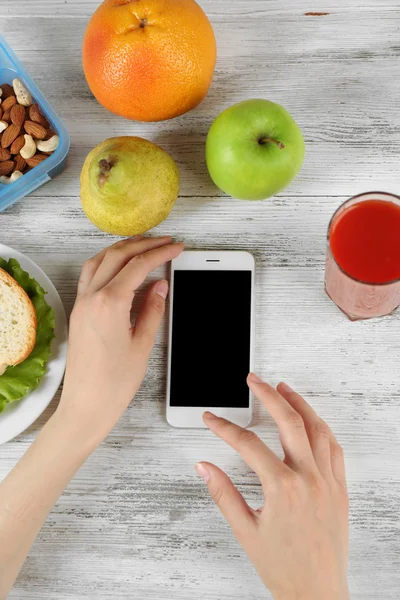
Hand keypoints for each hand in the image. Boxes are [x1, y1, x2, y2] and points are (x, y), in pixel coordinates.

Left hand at [57, 236, 183, 447]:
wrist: (86, 405)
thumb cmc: (114, 382)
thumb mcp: (143, 345)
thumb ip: (153, 310)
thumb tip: (161, 286)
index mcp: (110, 304)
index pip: (138, 266)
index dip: (160, 253)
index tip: (176, 248)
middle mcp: (91, 298)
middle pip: (118, 256)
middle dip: (144, 244)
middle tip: (166, 242)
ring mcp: (81, 303)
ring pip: (100, 260)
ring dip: (122, 248)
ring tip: (143, 246)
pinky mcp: (78, 311)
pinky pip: (89, 274)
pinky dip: (106, 261)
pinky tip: (119, 265)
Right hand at [196, 375, 348, 599]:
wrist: (317, 593)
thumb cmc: (284, 566)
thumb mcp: (245, 531)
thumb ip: (223, 493)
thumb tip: (204, 466)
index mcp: (282, 488)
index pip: (247, 444)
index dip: (223, 427)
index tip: (211, 418)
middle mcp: (309, 479)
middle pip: (288, 422)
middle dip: (268, 395)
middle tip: (253, 380)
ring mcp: (328, 481)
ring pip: (316, 429)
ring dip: (299, 404)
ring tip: (283, 388)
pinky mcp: (340, 488)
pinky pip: (334, 449)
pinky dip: (321, 428)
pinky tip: (311, 421)